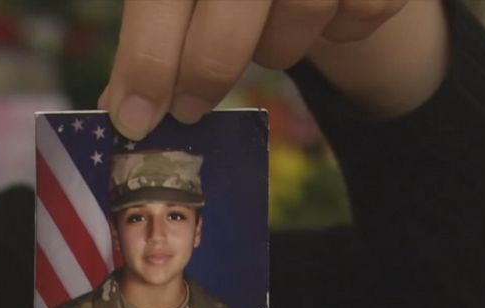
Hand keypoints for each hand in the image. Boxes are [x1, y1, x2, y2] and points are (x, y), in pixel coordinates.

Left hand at [99, 0, 447, 139]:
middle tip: (191, 106)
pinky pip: (361, 12)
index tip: (136, 119)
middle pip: (234, 0)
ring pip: (306, 5)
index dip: (149, 58)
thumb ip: (155, 32)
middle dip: (207, 67)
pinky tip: (317, 15)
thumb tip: (122, 108)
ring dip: (276, 45)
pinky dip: (337, 31)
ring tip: (261, 36)